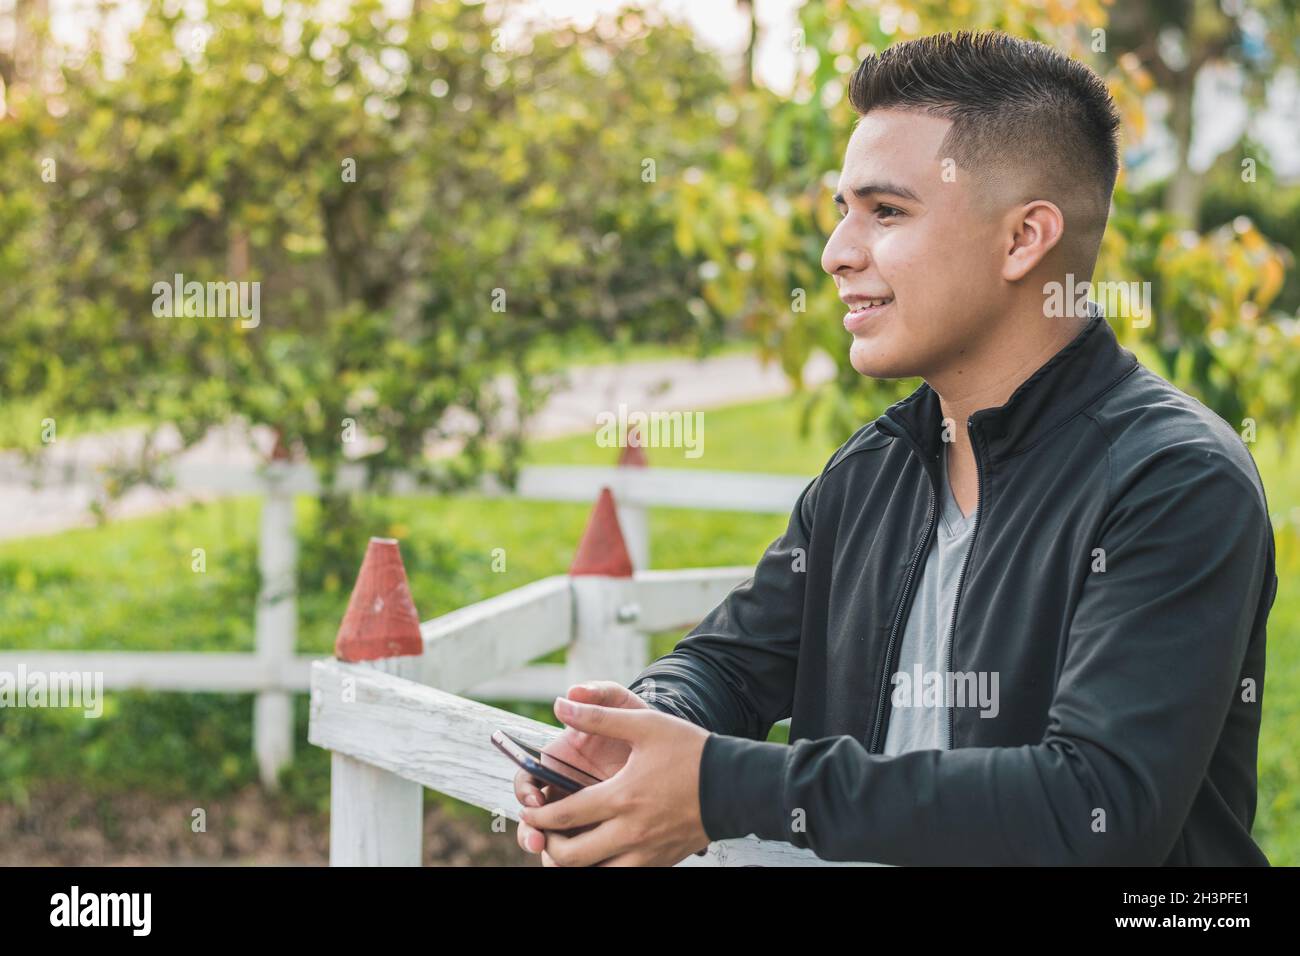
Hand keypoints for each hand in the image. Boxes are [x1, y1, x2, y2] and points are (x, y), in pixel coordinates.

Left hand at [519, 695, 710, 865]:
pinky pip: (621, 876)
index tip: (527, 809)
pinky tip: (600, 854)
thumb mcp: (644, 724)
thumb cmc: (691, 751)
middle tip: (543, 831)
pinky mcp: (661, 863)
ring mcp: (646, 853)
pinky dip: (603, 869)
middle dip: (548, 845)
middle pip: (571, 856)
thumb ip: (599, 716)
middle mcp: (630, 832)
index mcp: (621, 797)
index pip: (563, 816)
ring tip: (568, 845)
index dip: (537, 815)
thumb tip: (560, 704)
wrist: (736, 785)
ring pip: (595, 874)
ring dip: (574, 863)